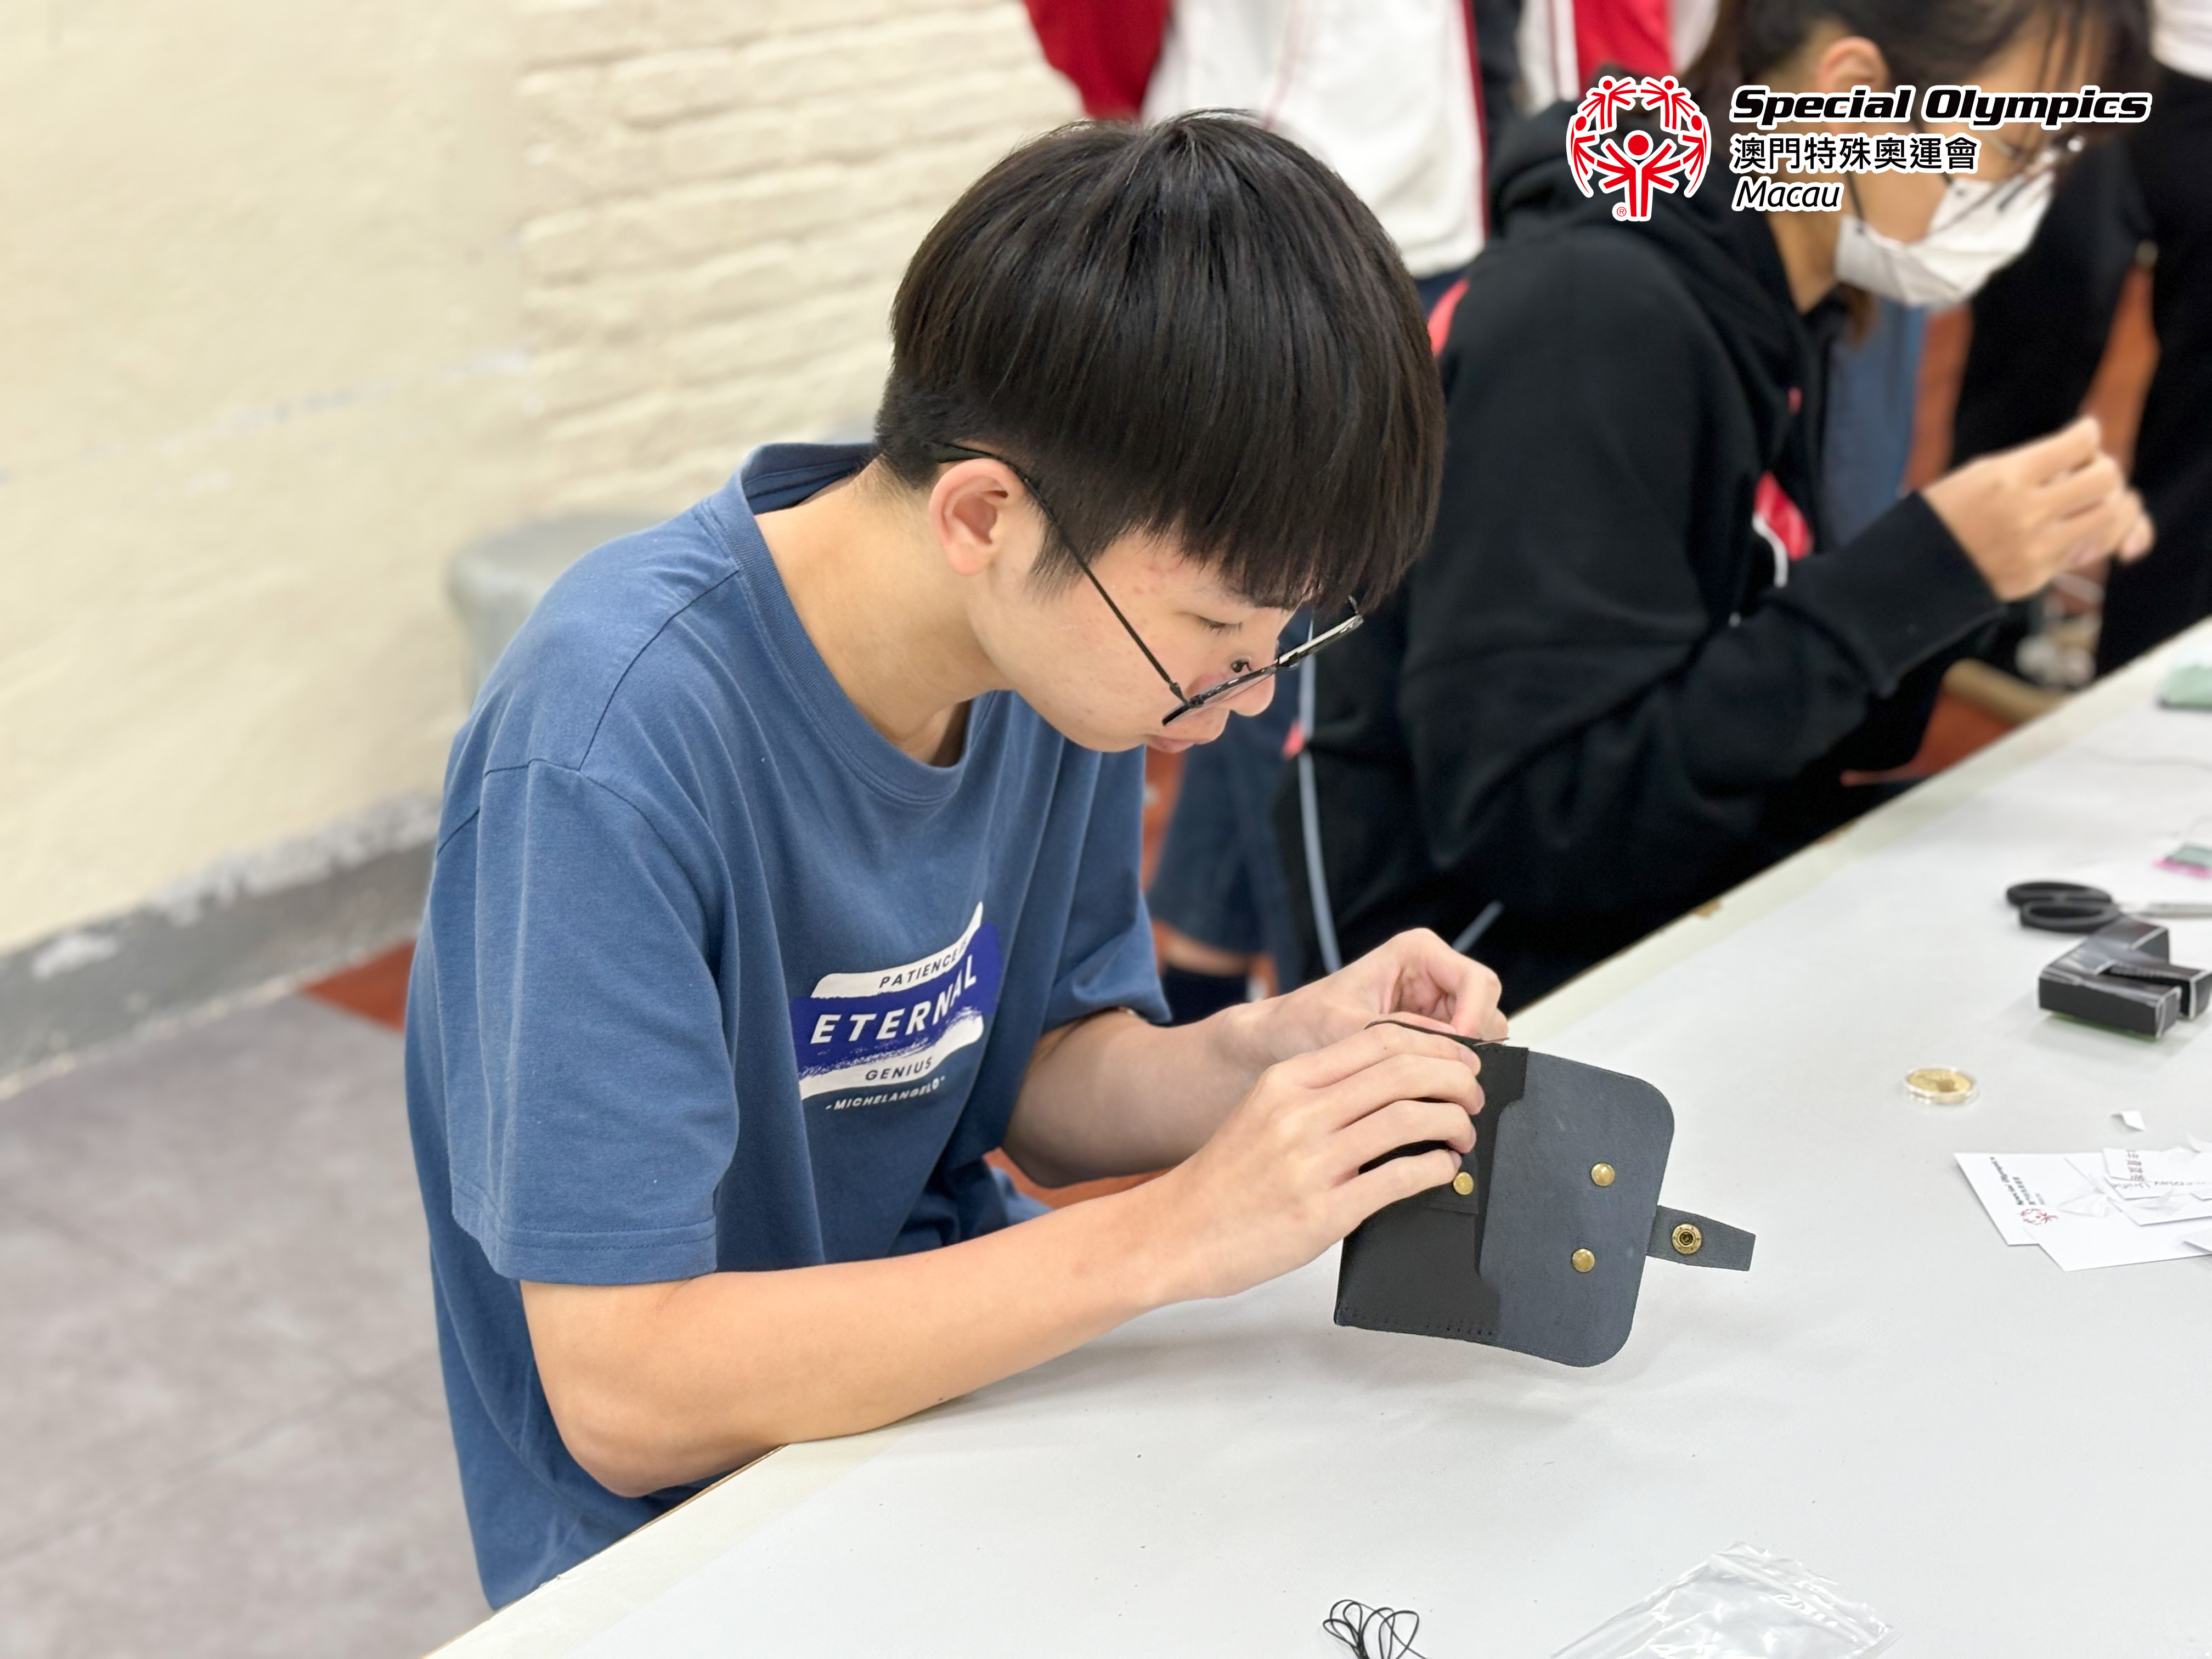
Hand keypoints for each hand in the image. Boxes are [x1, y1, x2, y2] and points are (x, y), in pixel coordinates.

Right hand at [1139, 1022, 1484, 1300]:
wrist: (1176, 1231)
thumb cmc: (1225, 1178)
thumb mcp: (1264, 1112)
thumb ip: (1318, 1094)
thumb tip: (1392, 1086)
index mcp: (1287, 1081)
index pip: (1378, 1041)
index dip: (1433, 1046)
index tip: (1460, 1061)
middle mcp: (1300, 1113)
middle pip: (1401, 1073)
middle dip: (1453, 1081)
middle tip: (1473, 1097)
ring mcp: (1312, 1162)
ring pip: (1408, 1119)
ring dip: (1451, 1123)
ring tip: (1463, 1133)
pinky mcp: (1323, 1211)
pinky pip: (1399, 1178)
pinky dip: (1435, 1169)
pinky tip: (1443, 1169)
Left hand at [1249, 927, 1506, 1065]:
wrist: (1282, 1039)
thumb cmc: (1304, 1019)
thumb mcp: (1343, 1025)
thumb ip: (1396, 1033)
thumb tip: (1449, 1049)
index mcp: (1417, 953)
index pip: (1477, 981)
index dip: (1475, 1019)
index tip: (1457, 1053)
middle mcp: (1434, 976)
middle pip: (1487, 1010)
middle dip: (1473, 1047)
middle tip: (1449, 1081)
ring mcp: (1436, 1008)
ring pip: (1480, 1038)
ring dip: (1460, 1064)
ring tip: (1429, 1088)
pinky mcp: (1431, 1037)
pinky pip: (1459, 1057)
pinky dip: (1448, 1074)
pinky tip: (1425, 1091)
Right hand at [1923, 416, 2154, 601]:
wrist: (1909, 573)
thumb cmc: (1944, 515)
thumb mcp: (1979, 473)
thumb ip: (2031, 463)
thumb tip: (2085, 453)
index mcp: (2006, 477)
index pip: (2080, 443)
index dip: (2089, 434)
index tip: (2084, 436)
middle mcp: (2026, 512)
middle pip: (2106, 479)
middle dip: (2104, 468)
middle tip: (2087, 470)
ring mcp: (2035, 549)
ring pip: (2108, 517)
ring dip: (2107, 503)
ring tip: (2089, 500)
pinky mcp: (2037, 576)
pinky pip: (2083, 549)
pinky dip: (2082, 533)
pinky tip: (2065, 527)